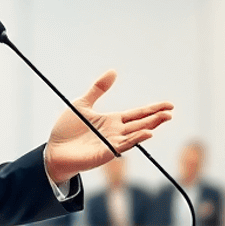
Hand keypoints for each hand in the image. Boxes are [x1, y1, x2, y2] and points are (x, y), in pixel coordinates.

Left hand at [44, 70, 172, 184]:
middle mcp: (116, 132)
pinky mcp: (105, 153)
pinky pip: (123, 146)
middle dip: (156, 117)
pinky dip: (135, 139)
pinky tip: (146, 133)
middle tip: (171, 111)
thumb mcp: (82, 104)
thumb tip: (113, 72)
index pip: (137, 114)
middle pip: (141, 123)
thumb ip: (98, 89)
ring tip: (164, 118)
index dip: (153, 109)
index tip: (168, 105)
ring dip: (150, 126)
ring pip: (135, 134)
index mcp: (112, 121)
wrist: (53, 150)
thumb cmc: (66, 130)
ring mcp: (112, 143)